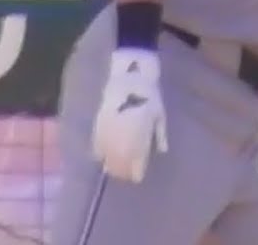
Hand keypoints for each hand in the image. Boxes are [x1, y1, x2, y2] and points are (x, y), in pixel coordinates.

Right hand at [92, 48, 167, 181]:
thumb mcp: (160, 117)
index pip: (135, 165)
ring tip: (115, 169)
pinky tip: (103, 157)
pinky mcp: (97, 128)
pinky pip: (96, 148)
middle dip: (123, 172)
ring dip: (111, 166)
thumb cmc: (149, 98)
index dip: (136, 173)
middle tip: (127, 174)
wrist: (128, 81)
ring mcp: (108, 136)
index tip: (138, 177)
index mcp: (139, 140)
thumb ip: (159, 136)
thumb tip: (162, 151)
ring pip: (106, 160)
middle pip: (119, 166)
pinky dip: (100, 155)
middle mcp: (121, 142)